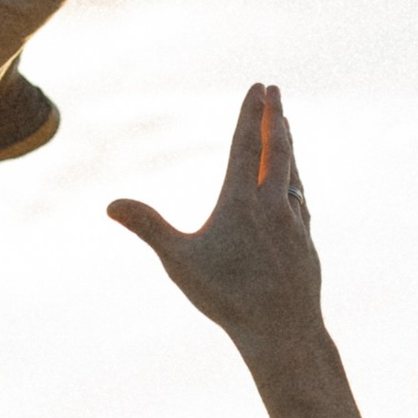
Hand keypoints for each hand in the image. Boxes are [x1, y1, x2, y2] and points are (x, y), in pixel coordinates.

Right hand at [110, 85, 323, 359]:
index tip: (257, 88)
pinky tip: (293, 185)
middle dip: (275, 116)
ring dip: (288, 145)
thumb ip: (148, 227)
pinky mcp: (305, 240)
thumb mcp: (179, 261)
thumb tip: (111, 205)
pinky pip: (300, 199)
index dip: (250, 114)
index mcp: (243, 201)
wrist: (282, 330)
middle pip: (278, 149)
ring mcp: (294, 221)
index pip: (247, 145)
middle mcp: (274, 204)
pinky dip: (295, 180)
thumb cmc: (227, 297)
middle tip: (274, 91)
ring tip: (285, 127)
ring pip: (293, 172)